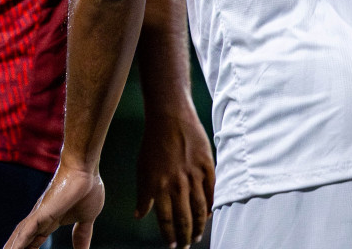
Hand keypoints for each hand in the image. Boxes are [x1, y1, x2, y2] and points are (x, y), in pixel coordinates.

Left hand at [4, 162, 105, 248]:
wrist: (83, 170)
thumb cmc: (86, 189)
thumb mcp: (86, 220)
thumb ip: (82, 235)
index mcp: (50, 221)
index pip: (34, 241)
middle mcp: (40, 219)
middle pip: (23, 240)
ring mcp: (39, 216)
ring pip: (20, 238)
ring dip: (12, 248)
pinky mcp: (41, 213)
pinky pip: (26, 232)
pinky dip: (18, 243)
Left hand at [135, 108, 214, 246]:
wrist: (169, 116)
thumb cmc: (153, 143)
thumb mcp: (142, 168)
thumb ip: (143, 194)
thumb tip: (140, 215)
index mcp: (159, 184)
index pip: (166, 218)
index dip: (169, 235)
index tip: (172, 245)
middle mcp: (177, 183)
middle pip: (184, 218)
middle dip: (185, 235)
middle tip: (186, 245)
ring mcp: (194, 175)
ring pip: (199, 209)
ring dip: (198, 226)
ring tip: (197, 236)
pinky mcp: (207, 166)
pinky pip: (211, 192)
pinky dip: (210, 206)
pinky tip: (207, 215)